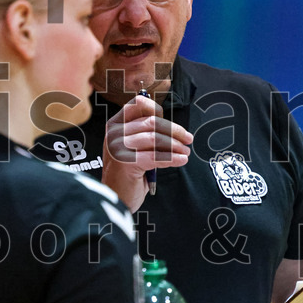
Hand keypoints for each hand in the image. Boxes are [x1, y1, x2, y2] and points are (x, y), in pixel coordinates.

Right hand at [102, 94, 191, 210]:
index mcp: (115, 125)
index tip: (173, 124)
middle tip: (188, 139)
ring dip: (175, 145)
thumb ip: (144, 132)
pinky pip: (155, 156)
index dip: (157, 110)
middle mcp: (114, 133)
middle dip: (174, 131)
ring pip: (155, 138)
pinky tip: (181, 160)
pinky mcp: (125, 162)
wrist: (116, 198)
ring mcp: (118, 147)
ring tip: (185, 152)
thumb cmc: (127, 173)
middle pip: (151, 122)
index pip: (137, 105)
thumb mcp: (132, 147)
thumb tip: (170, 125)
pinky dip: (171, 158)